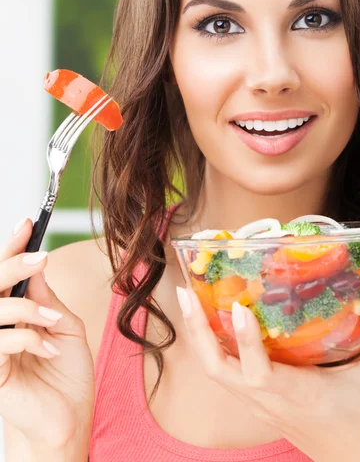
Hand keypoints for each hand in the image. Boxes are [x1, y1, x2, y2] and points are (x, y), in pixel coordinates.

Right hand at [0, 218, 94, 451]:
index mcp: (13, 313)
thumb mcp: (64, 325)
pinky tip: (49, 348)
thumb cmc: (66, 374)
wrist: (69, 419)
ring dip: (25, 308)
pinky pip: (0, 342)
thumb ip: (46, 297)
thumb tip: (36, 263)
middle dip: (11, 264)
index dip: (12, 247)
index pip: (4, 276)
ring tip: (52, 318)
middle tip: (38, 256)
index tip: (27, 223)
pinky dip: (28, 340)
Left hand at [176, 275, 359, 461]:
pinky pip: (223, 376)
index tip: (238, 307)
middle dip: (196, 334)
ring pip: (214, 373)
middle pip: (217, 371)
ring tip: (188, 300)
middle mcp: (267, 399)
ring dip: (197, 339)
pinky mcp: (256, 404)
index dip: (246, 342)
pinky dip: (210, 350)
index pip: (260, 371)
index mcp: (295, 393)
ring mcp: (257, 404)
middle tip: (185, 295)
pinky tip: (207, 324)